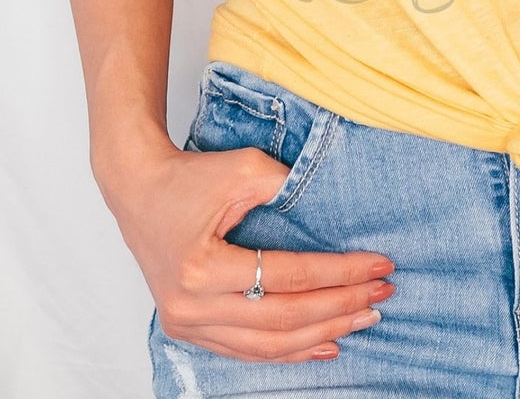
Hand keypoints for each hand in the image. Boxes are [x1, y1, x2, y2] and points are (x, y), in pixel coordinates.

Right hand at [98, 140, 395, 363]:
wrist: (138, 189)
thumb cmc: (189, 176)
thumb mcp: (244, 168)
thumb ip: (290, 187)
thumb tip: (339, 215)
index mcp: (202, 268)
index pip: (289, 277)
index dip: (341, 274)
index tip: (380, 265)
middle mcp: (191, 305)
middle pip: (284, 319)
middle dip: (341, 307)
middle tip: (382, 293)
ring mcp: (186, 323)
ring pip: (268, 346)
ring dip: (322, 335)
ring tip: (364, 319)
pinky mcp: (188, 328)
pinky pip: (246, 350)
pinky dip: (289, 351)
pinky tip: (324, 345)